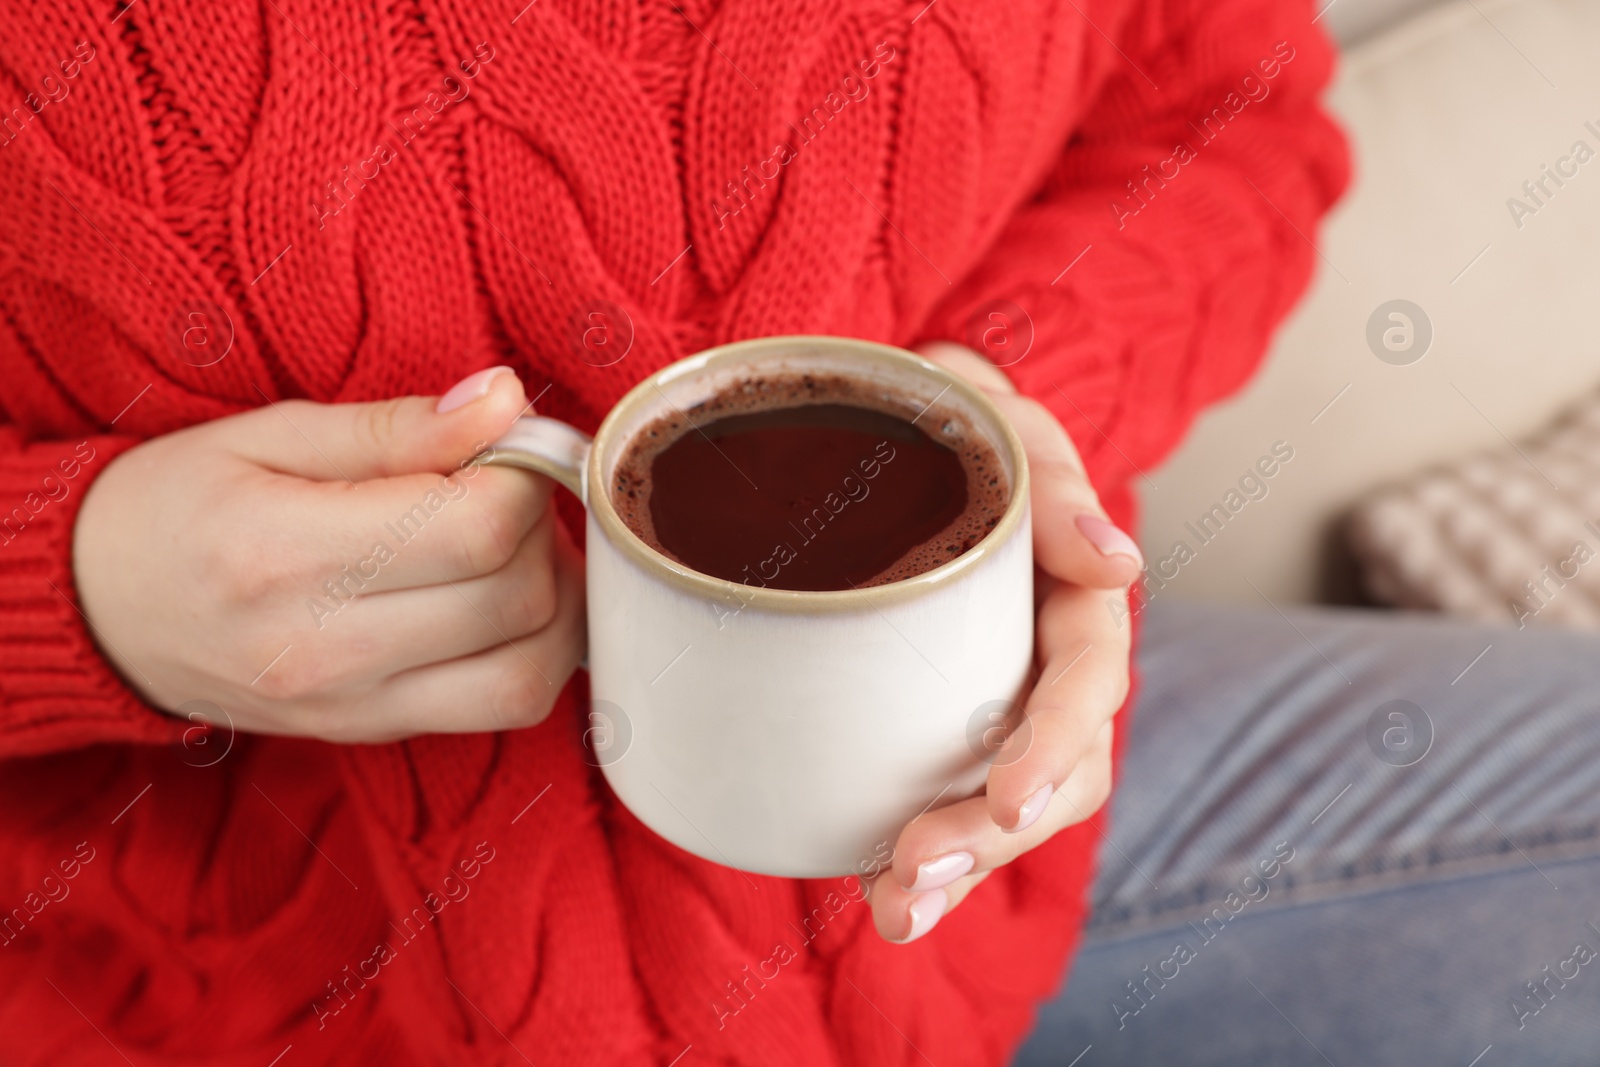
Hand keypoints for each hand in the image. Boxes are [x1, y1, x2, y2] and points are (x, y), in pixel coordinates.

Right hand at [73, 368, 585, 742]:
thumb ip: (396, 427)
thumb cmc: (178, 506)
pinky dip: (531, 653)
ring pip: (529, 673)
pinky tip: (502, 603)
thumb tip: (507, 402)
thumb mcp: (269, 435)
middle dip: (541, 531)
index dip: (523, 477)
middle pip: (516, 598)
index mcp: (290, 555)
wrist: (98, 613)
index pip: (476, 528)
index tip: (509, 447)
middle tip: (509, 492)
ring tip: (515, 551)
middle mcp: (325, 649)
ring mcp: (353, 706)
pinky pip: (502, 707)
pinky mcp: (372, 732)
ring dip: (555, 604)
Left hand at [869, 342, 1139, 941]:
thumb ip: (1051, 482)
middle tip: (914, 872)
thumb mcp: (1002, 426)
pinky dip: (928, 861)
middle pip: (1053, 775)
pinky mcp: (940, 727)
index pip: (1087, 687)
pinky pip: (951, 801)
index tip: (1009, 802)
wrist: (887, 426)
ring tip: (896, 914)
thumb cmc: (952, 420)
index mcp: (1076, 602)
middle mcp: (1045, 666)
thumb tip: (1119, 565)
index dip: (1053, 748)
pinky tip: (887, 902)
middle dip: (991, 836)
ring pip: (1009, 809)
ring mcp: (995, 703)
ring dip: (962, 870)